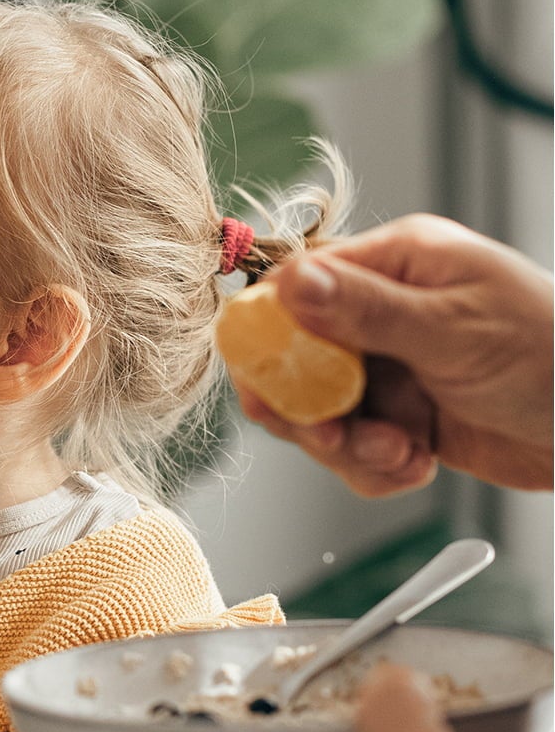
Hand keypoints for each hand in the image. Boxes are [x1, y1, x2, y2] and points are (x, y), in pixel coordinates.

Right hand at [237, 217, 553, 495]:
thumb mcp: (456, 331)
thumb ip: (368, 310)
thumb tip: (292, 281)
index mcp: (395, 263)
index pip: (296, 289)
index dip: (273, 340)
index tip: (277, 385)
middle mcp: (382, 310)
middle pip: (293, 359)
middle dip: (309, 409)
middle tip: (335, 435)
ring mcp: (390, 366)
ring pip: (319, 412)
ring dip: (347, 447)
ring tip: (397, 454)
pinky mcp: (402, 416)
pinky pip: (354, 448)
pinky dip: (375, 468)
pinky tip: (416, 464)